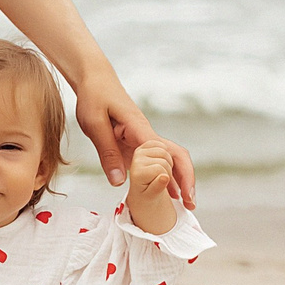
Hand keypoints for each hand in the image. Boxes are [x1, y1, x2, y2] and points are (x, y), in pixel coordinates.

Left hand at [71, 73, 194, 205]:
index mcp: (140, 129)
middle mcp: (146, 135)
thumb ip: (107, 152)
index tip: (182, 195)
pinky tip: (163, 193)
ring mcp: (142, 139)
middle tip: (189, 205)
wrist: (95, 79)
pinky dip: (161, 177)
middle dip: (186, 181)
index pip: (166, 154)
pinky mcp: (135, 143)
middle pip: (176, 157)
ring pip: (167, 161)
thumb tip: (119, 182)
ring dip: (177, 181)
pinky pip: (153, 161)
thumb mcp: (94, 124)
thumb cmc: (94, 96)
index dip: (177, 176)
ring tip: (182, 205)